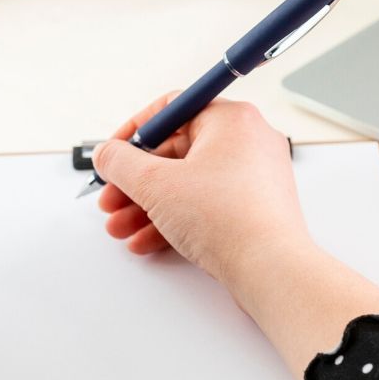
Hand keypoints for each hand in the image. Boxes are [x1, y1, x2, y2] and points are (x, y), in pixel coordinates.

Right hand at [93, 95, 310, 289]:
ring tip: (121, 228)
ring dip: (148, 206)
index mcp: (231, 120)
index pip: (172, 110)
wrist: (270, 269)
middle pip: (176, 153)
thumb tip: (107, 154)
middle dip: (136, 182)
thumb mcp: (156, 184)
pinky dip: (175, 220)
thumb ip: (121, 163)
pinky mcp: (254, 209)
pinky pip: (206, 206)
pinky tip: (146, 241)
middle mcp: (248, 142)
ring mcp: (254, 178)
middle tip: (112, 200)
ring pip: (188, 185)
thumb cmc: (228, 219)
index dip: (134, 133)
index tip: (114, 154)